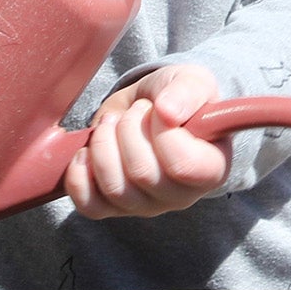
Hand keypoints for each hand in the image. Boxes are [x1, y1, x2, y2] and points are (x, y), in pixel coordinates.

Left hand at [64, 65, 228, 219]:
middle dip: (129, 130)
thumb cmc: (176, 97)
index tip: (158, 108)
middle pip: (143, 175)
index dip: (161, 131)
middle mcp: (181, 196)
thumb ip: (188, 91)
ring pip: (115, 189)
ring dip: (104, 145)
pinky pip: (90, 206)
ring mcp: (146, 206)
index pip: (183, 165)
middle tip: (134, 111)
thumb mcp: (192, 81)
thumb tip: (167, 112)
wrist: (146, 107)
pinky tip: (87, 151)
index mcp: (211, 168)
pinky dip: (79, 176)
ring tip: (112, 124)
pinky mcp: (114, 208)